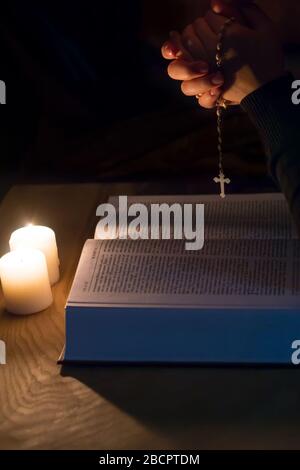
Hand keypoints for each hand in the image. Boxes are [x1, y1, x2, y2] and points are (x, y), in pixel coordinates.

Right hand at [162, 1, 284, 108]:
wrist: (271, 77)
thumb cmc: (260, 50)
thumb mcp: (253, 26)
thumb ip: (235, 11)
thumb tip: (214, 4)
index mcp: (199, 47)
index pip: (174, 47)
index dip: (171, 47)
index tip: (176, 48)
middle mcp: (196, 68)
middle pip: (174, 70)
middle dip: (186, 68)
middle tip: (205, 67)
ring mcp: (203, 85)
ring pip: (185, 88)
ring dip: (199, 83)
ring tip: (218, 79)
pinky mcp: (212, 99)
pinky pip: (202, 102)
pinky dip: (209, 98)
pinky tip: (220, 91)